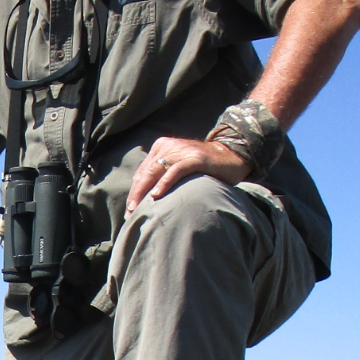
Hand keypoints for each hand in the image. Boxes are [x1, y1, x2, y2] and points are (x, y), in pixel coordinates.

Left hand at [128, 136, 249, 206]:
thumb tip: (146, 199)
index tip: (129, 210)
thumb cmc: (202, 168)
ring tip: (138, 208)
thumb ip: (163, 176)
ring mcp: (181, 151)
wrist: (230, 157)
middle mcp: (168, 146)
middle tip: (130, 212)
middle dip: (136, 194)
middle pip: (146, 172)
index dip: (134, 191)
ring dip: (145, 191)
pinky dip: (165, 183)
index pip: (142, 171)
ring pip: (156, 171)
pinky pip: (176, 170)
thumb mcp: (178, 167)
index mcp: (161, 147)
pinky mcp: (195, 158)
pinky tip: (157, 195)